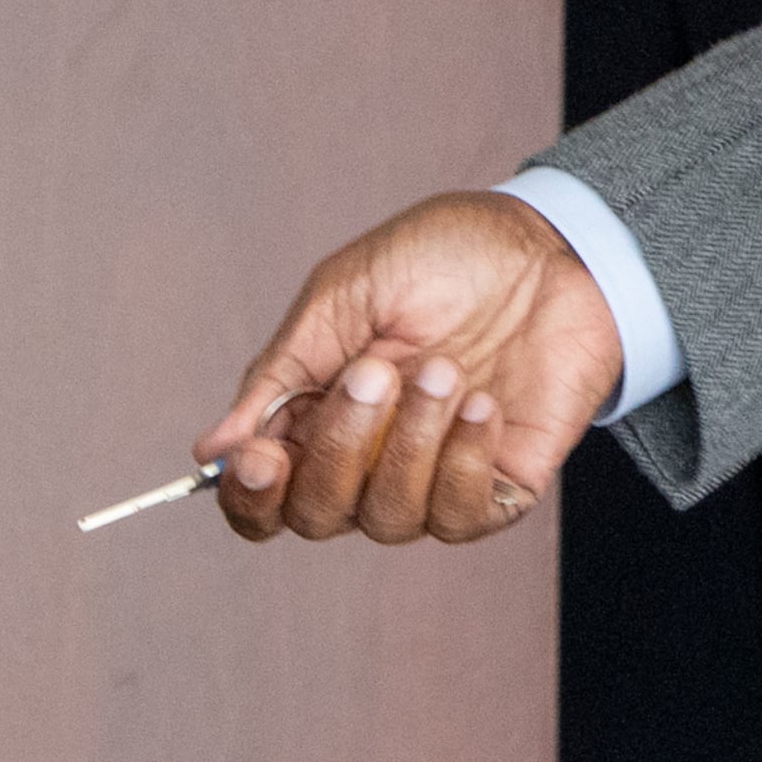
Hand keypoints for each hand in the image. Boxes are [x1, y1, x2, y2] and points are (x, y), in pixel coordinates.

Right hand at [197, 188, 625, 544]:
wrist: (549, 244)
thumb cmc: (443, 257)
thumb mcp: (346, 293)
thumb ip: (283, 373)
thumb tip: (211, 452)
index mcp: (318, 416)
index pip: (264, 496)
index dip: (251, 495)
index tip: (262, 457)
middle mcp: (369, 461)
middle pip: (318, 515)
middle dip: (341, 447)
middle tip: (377, 371)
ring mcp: (432, 478)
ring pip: (389, 518)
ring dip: (411, 444)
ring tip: (445, 368)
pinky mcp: (496, 487)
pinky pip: (460, 515)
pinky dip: (463, 459)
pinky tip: (482, 403)